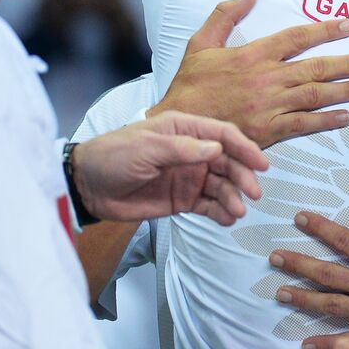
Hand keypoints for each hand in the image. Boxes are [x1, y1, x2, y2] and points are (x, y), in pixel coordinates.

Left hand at [72, 111, 267, 223]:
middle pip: (227, 162)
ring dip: (233, 197)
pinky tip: (227, 219)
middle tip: (253, 192)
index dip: (244, 147)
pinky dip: (220, 212)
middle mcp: (191, 152)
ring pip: (221, 186)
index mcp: (183, 130)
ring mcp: (188, 177)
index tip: (260, 163)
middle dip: (242, 176)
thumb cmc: (112, 156)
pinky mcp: (182, 200)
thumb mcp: (145, 148)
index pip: (222, 135)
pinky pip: (209, 205)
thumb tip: (216, 149)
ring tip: (237, 211)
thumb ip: (181, 149)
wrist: (88, 187)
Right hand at [150, 0, 348, 147]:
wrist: (180, 127)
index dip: (325, 30)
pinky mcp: (269, 131)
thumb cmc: (190, 86)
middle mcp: (266, 78)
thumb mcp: (200, 43)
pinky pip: (305, 124)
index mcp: (253, 54)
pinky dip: (327, 120)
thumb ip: (225, 15)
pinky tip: (346, 117)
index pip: (296, 37)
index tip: (348, 25)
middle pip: (316, 66)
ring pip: (316, 95)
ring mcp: (270, 106)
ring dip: (346, 90)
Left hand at [270, 199, 348, 348]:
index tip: (299, 218)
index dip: (320, 228)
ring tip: (280, 293)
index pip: (345, 241)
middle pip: (328, 275)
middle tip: (274, 257)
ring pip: (331, 306)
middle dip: (299, 264)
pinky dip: (326, 344)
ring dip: (303, 299)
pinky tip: (304, 344)